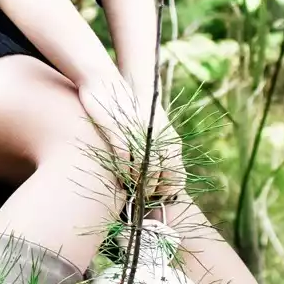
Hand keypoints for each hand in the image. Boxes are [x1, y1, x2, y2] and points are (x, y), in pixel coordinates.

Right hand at [76, 71, 184, 199]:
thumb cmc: (129, 108)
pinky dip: (124, 173)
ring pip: (145, 171)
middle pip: (163, 176)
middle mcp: (158, 138)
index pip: (177, 174)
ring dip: (139, 185)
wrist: (106, 82)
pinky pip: (126, 160)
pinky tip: (120, 178)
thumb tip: (157, 173)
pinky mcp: (120, 132)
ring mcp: (140, 136)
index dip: (169, 191)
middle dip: (153, 192)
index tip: (159, 199)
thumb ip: (157, 148)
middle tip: (144, 200)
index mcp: (170, 138)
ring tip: (132, 193)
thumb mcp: (150, 127)